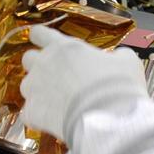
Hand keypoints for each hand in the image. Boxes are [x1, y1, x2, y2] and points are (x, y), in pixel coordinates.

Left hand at [20, 25, 148, 139]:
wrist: (109, 119)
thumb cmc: (118, 87)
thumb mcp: (127, 62)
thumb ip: (116, 56)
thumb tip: (118, 58)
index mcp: (65, 47)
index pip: (40, 33)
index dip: (40, 37)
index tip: (42, 41)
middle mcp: (45, 63)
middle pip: (28, 58)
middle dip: (38, 65)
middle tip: (55, 75)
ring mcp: (35, 88)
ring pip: (26, 86)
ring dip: (38, 92)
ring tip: (57, 102)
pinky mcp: (32, 112)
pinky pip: (28, 113)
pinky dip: (38, 116)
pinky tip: (52, 121)